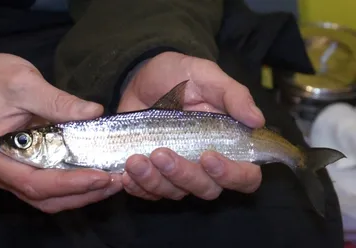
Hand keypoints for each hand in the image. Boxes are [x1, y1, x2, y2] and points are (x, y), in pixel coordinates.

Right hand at [0, 48, 121, 212]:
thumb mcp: (24, 84)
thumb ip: (58, 101)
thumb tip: (95, 112)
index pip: (34, 182)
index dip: (70, 184)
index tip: (101, 176)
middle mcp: (0, 171)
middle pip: (45, 197)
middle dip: (83, 194)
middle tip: (116, 183)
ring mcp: (11, 171)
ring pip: (49, 196)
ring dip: (81, 193)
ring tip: (111, 182)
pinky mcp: (23, 165)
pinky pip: (49, 183)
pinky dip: (73, 184)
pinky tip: (95, 173)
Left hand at [118, 51, 264, 200]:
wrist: (143, 76)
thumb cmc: (180, 75)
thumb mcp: (206, 76)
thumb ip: (233, 95)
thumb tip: (257, 121)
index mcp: (227, 143)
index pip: (245, 175)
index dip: (232, 175)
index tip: (209, 156)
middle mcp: (205, 163)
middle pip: (207, 189)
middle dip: (184, 175)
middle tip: (161, 152)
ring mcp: (178, 171)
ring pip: (176, 193)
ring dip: (155, 181)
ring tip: (135, 159)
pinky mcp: (153, 173)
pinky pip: (148, 192)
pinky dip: (137, 187)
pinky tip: (124, 174)